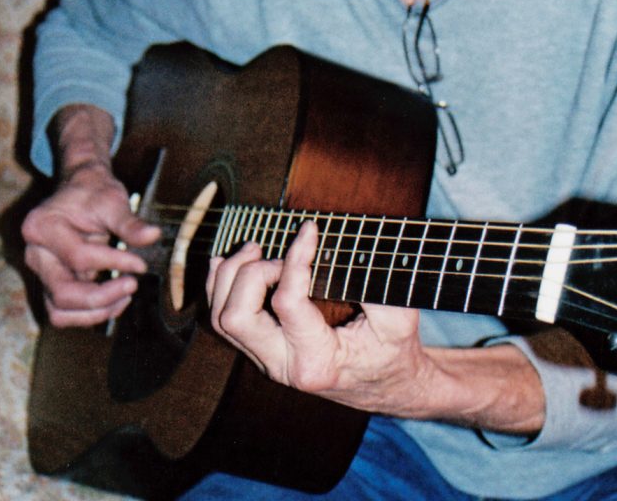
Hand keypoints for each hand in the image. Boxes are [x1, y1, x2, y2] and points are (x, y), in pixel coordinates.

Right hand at [22, 106, 159, 326]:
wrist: (81, 190)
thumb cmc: (94, 193)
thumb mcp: (113, 201)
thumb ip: (129, 223)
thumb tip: (153, 235)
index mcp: (41, 227)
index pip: (79, 257)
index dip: (114, 263)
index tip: (141, 264)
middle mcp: (35, 254)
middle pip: (63, 293)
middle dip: (102, 297)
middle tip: (133, 284)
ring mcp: (40, 272)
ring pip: (59, 311)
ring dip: (95, 312)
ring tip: (125, 297)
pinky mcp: (51, 284)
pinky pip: (65, 311)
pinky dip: (90, 313)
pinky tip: (116, 301)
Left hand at [207, 221, 436, 417]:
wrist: (389, 385)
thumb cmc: (394, 351)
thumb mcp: (397, 318)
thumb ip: (372, 285)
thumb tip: (345, 247)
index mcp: (317, 361)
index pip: (286, 302)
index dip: (295, 258)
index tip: (310, 229)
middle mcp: (283, 366)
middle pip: (236, 317)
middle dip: (251, 274)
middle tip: (276, 254)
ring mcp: (269, 361)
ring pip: (222, 320)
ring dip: (230, 278)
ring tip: (254, 249)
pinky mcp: (263, 352)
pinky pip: (223, 323)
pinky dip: (219, 288)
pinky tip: (228, 262)